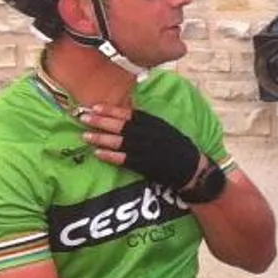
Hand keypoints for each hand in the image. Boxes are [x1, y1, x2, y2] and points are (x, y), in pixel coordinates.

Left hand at [89, 106, 208, 193]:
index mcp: (155, 124)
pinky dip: (110, 156)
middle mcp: (150, 135)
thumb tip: (128, 115)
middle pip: (121, 126)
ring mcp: (147, 151)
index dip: (111, 110)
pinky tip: (97, 154)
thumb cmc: (179, 148)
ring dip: (101, 139)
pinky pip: (124, 159)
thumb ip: (148, 123)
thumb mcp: (165, 129)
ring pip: (119, 142)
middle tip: (84, 118)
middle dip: (101, 122)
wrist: (193, 170)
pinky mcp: (146, 166)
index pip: (129, 114)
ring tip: (85, 136)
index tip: (95, 107)